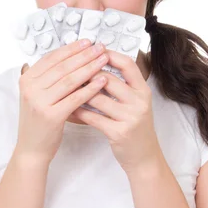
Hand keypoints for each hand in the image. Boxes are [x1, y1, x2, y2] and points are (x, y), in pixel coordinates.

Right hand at [15, 39, 108, 164]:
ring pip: (70, 80)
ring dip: (89, 67)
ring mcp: (40, 102)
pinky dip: (90, 88)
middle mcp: (30, 88)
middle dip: (83, 55)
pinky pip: (75, 98)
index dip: (71, 48)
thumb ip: (48, 77)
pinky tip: (102, 81)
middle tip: (100, 47)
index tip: (87, 41)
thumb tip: (71, 55)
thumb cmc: (39, 120)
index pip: (52, 58)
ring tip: (104, 60)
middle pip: (62, 66)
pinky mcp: (51, 116)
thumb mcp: (37, 95)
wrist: (31, 149)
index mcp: (27, 79)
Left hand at [71, 50, 161, 172]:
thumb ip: (123, 86)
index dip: (110, 55)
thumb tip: (97, 66)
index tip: (93, 50)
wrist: (143, 157)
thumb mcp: (136, 103)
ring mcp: (130, 117)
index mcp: (143, 91)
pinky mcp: (119, 132)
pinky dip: (78, 111)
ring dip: (79, 92)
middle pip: (109, 79)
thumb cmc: (135, 127)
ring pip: (98, 98)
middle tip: (70, 69)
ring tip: (64, 87)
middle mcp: (139, 102)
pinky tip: (68, 107)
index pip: (127, 65)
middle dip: (87, 73)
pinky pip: (93, 117)